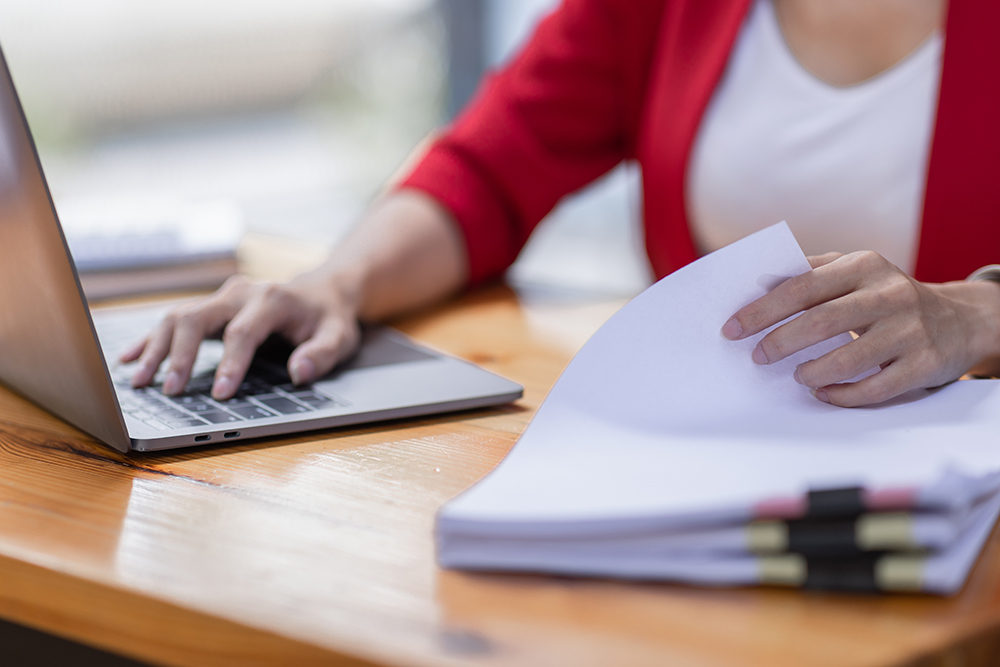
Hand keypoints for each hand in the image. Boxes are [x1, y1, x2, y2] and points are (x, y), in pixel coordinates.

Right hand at [121, 272, 360, 400]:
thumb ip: (322, 354)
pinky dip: (152, 339)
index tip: (220, 393)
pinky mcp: (211, 306)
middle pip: (198, 318)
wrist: (322, 291)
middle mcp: (241, 293)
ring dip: (157, 348)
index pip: (243, 332)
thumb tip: (300, 371)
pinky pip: (175, 319)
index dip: (231, 363)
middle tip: (169, 390)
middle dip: (181, 355)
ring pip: (180, 316)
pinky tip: (130, 359)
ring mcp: (222, 297)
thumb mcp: (340, 337)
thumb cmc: (329, 318)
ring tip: (140, 381)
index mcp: (272, 300)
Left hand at [720, 251, 999, 406]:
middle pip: (820, 321)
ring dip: (812, 372)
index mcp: (863, 265)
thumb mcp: (854, 271)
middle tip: (757, 357)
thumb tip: (756, 285)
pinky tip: (824, 393)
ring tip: (796, 376)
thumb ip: (809, 273)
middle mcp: (889, 294)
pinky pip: (874, 387)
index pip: (801, 287)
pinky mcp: (924, 364)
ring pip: (848, 359)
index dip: (762, 310)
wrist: (958, 319)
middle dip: (780, 342)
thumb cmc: (885, 296)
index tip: (732, 328)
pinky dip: (842, 395)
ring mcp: (909, 330)